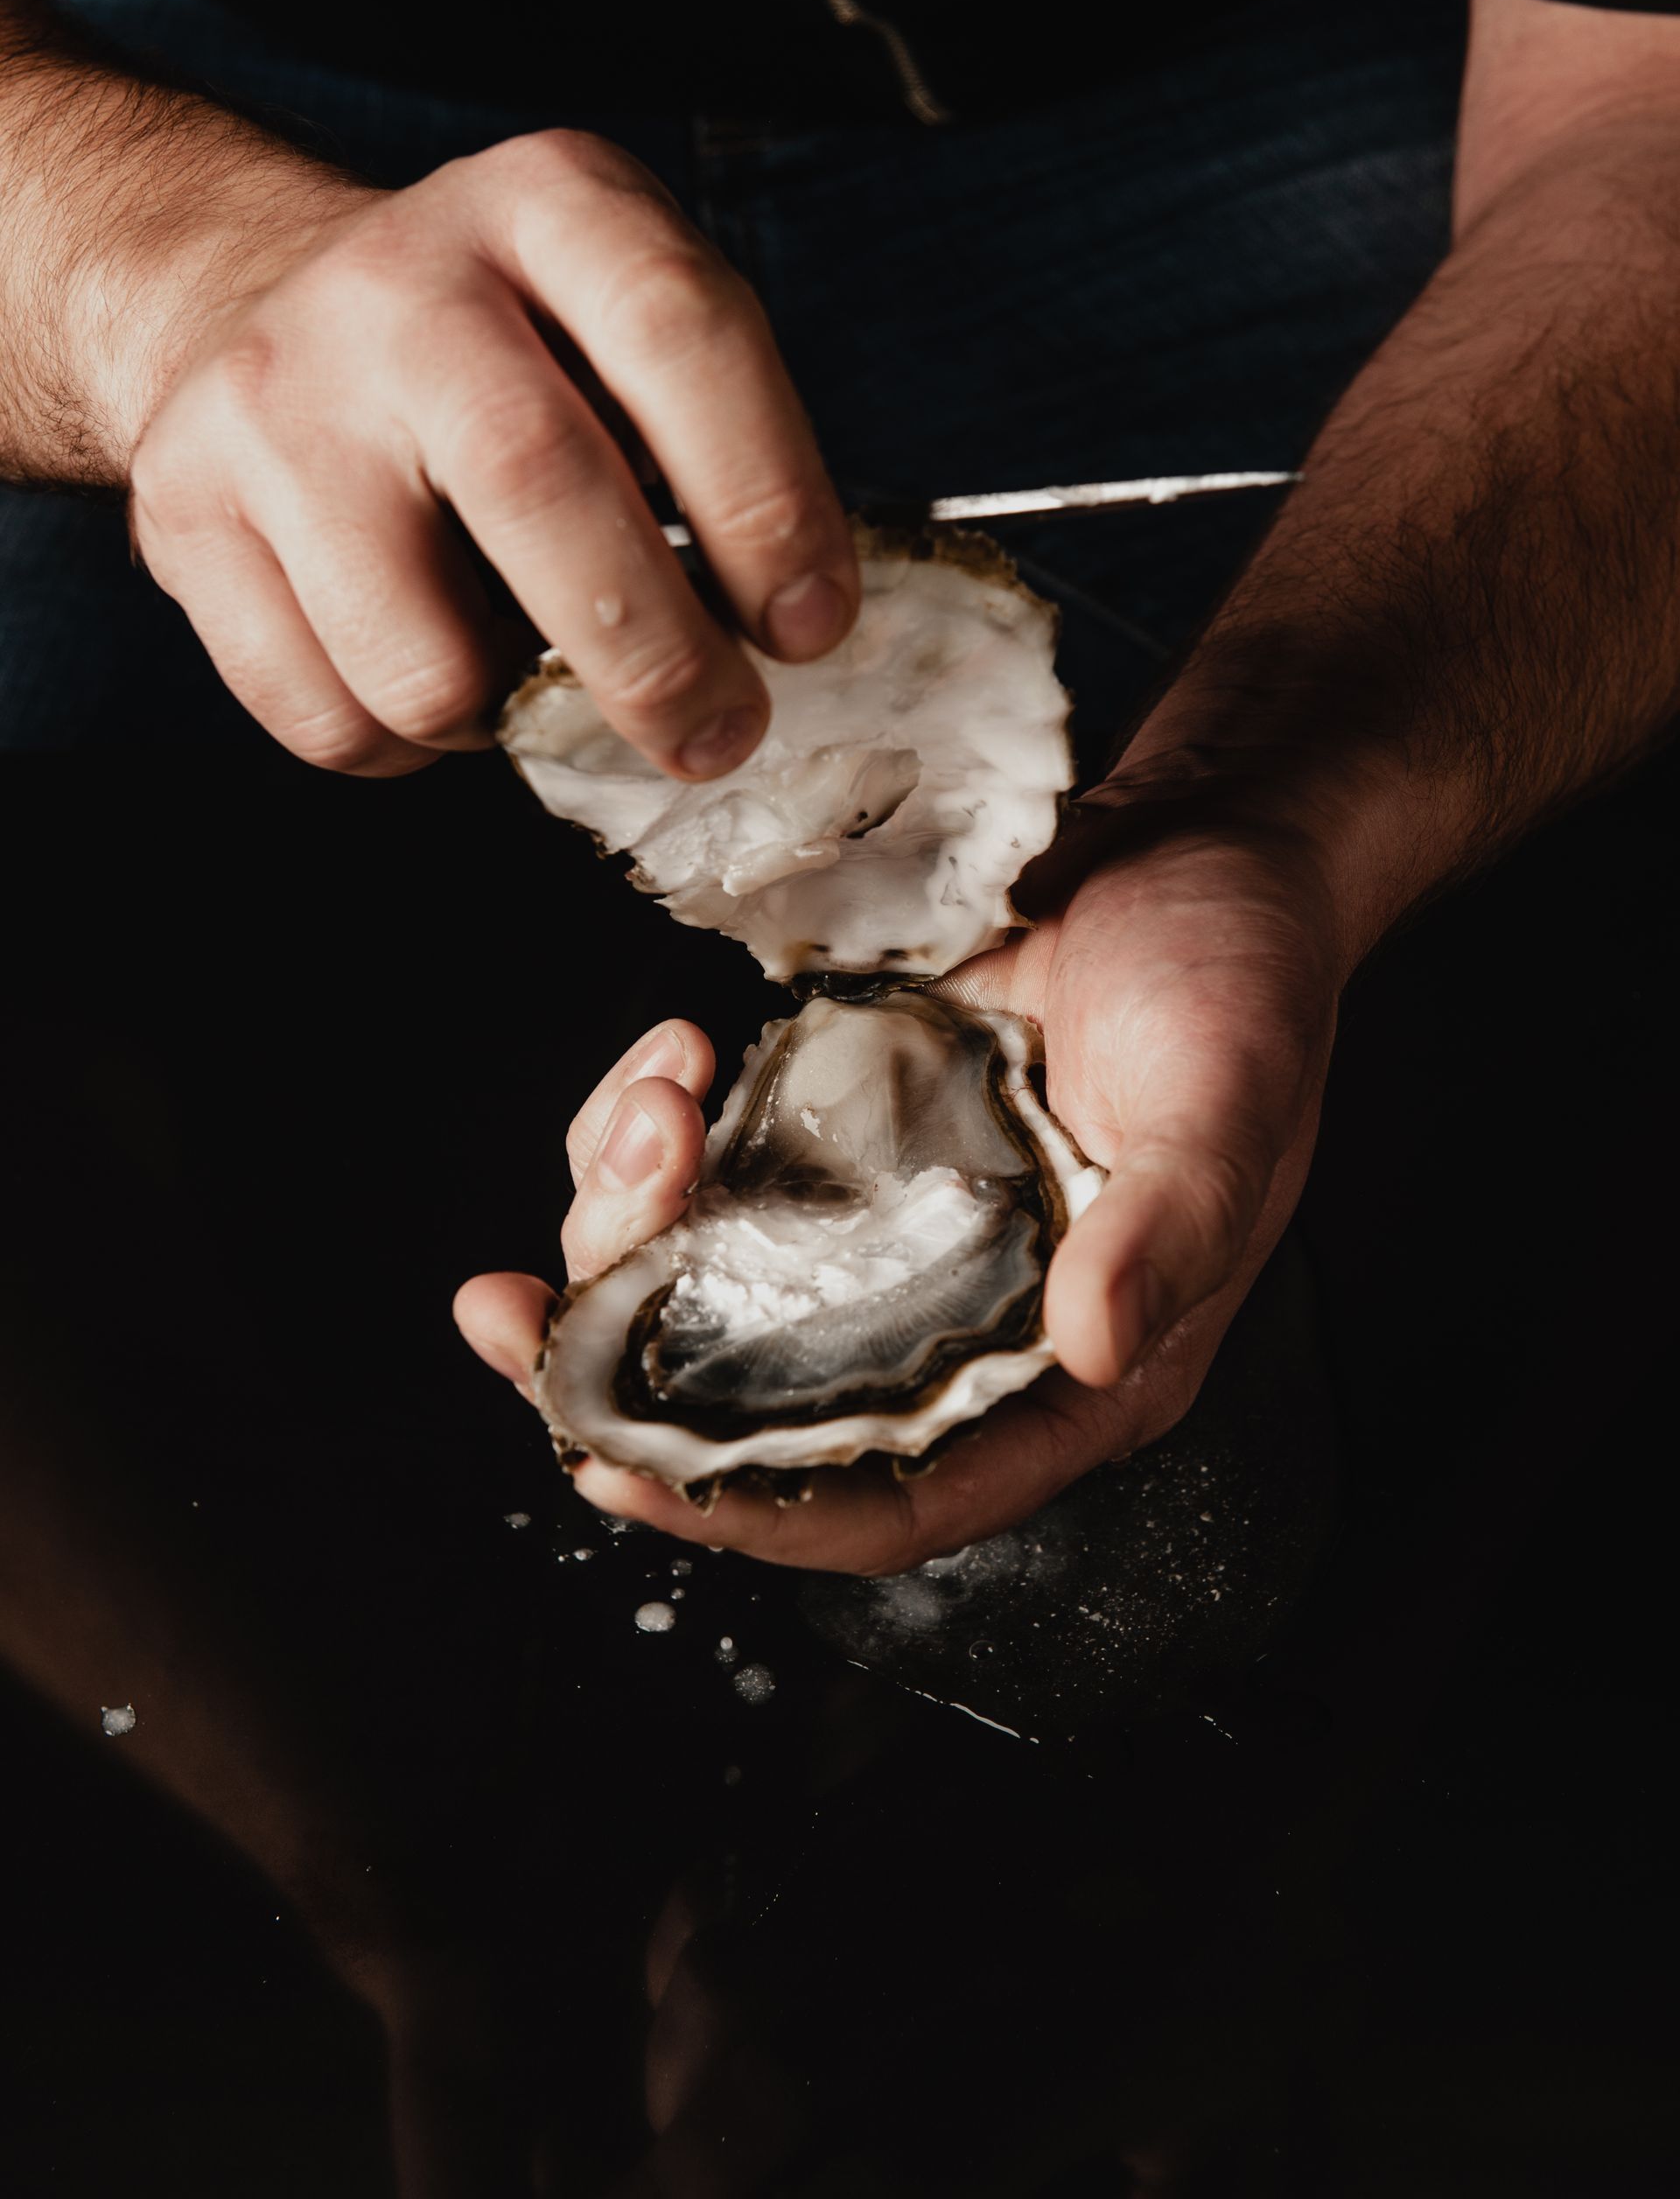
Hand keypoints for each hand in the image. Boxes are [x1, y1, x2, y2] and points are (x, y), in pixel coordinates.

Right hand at [127, 130, 854, 775]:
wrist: (247, 300)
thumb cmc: (496, 350)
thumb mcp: (614, 323)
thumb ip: (706, 446)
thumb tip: (784, 638)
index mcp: (547, 206)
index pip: (678, 332)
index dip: (767, 501)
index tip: (808, 629)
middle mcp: (399, 285)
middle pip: (541, 488)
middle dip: (656, 659)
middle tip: (717, 735)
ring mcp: (275, 399)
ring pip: (419, 660)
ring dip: (507, 721)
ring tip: (529, 683)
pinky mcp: (185, 509)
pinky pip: (326, 714)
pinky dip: (403, 748)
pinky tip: (426, 677)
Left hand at [456, 802, 1342, 1573]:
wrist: (1197, 836)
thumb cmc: (1243, 973)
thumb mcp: (1226, 1096)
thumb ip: (1167, 1227)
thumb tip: (1092, 1347)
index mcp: (1069, 1367)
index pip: (894, 1496)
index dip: (750, 1508)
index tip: (615, 1468)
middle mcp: (961, 1321)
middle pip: (759, 1410)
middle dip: (624, 1372)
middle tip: (526, 1302)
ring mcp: (886, 1231)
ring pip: (708, 1289)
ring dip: (630, 1221)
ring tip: (648, 1104)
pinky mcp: (835, 1138)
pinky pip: (708, 1177)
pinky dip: (654, 1135)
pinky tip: (669, 1063)